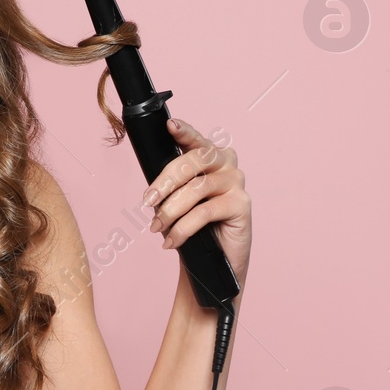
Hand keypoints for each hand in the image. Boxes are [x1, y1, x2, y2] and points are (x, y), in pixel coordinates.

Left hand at [141, 118, 250, 284]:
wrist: (213, 262)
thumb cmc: (195, 227)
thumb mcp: (178, 200)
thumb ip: (171, 185)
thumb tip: (151, 186)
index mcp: (210, 156)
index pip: (195, 140)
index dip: (184, 132)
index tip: (170, 126)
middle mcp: (227, 163)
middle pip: (193, 161)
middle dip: (165, 182)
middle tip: (147, 202)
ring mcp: (237, 182)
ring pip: (197, 188)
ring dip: (170, 210)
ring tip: (156, 227)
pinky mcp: (242, 204)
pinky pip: (205, 211)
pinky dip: (183, 228)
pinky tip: (172, 241)